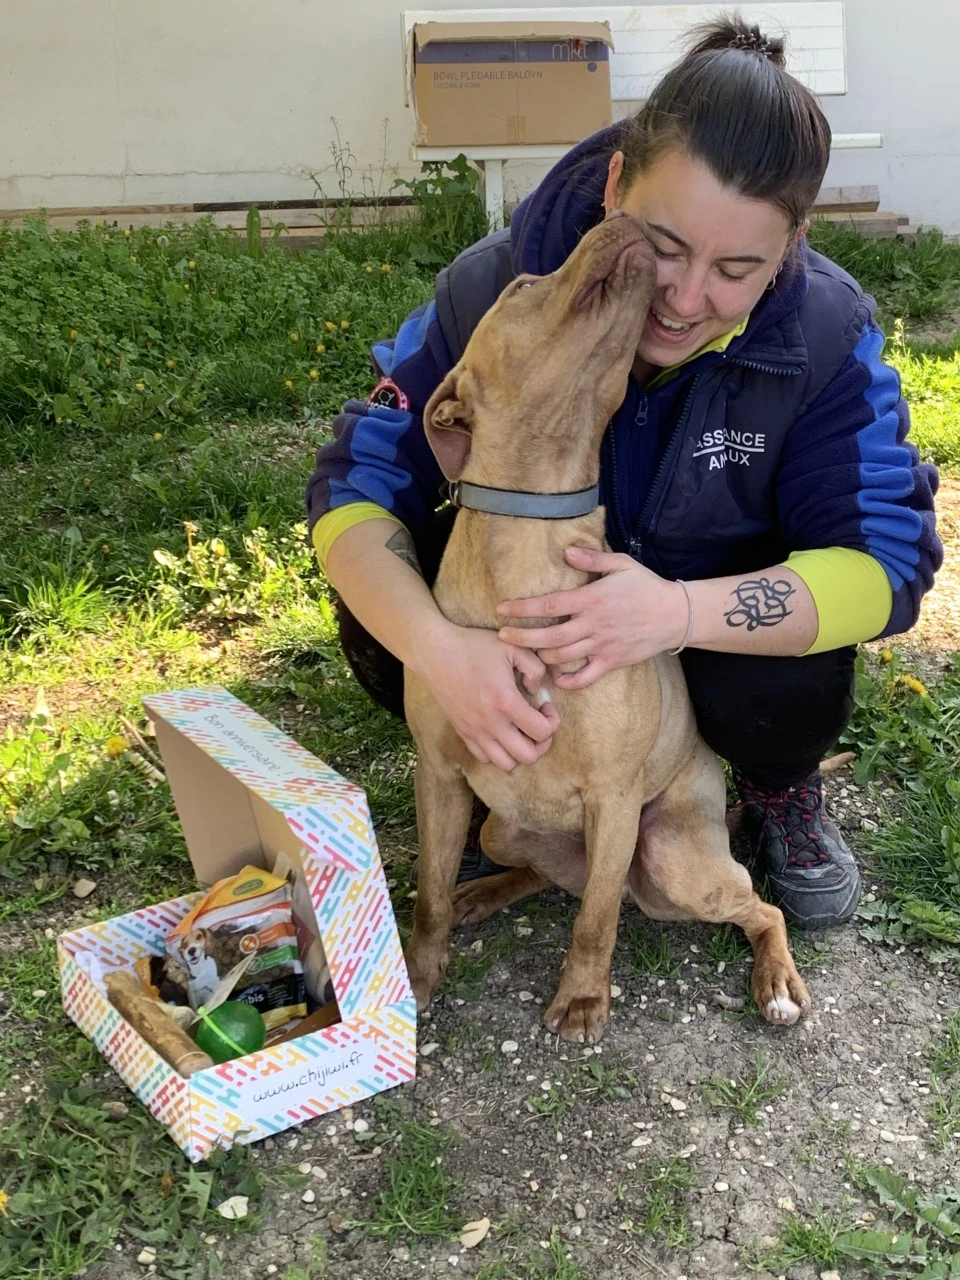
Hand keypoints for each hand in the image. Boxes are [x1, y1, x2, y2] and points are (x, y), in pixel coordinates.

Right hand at [414, 621, 559, 771]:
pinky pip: (485, 758)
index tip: (545, 705)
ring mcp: (474, 732)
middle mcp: (490, 723)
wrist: (435, 652)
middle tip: (538, 722)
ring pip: (506, 764)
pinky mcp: (462, 733)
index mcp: (506, 702)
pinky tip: (501, 732)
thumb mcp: (512, 647)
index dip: (552, 721)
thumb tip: (536, 691)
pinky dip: (498, 752)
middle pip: (528, 756)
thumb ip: (536, 668)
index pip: (542, 732)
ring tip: (520, 731)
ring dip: (520, 751)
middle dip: (541, 743)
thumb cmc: (473, 646)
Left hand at [497, 546, 688, 689]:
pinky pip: (584, 677)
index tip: (502, 610)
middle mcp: (593, 624)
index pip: (549, 605)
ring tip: (527, 654)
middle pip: (549, 636)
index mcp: (591, 599)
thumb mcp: (621, 564)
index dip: (522, 608)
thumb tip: (567, 552)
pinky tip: (555, 677)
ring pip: (562, 657)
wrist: (675, 614)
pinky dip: (567, 680)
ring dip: (541, 657)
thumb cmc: (646, 586)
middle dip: (522, 638)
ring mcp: (602, 645)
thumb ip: (592, 559)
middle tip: (502, 637)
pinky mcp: (611, 662)